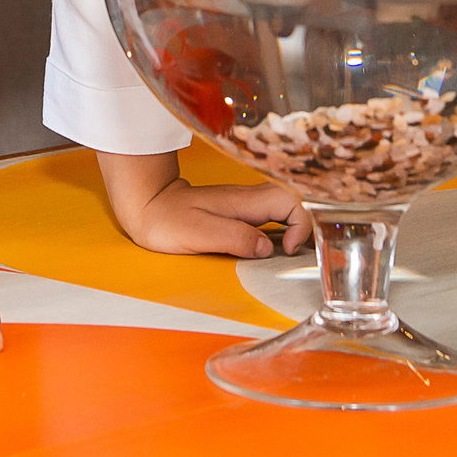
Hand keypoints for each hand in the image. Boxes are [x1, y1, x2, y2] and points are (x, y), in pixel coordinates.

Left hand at [114, 172, 312, 260]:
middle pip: (296, 204)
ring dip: (297, 231)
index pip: (293, 201)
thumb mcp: (199, 232)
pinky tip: (276, 251)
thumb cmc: (167, 218)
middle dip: (308, 227)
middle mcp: (250, 200)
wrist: (147, 206)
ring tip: (293, 256)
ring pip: (286, 212)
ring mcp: (246, 206)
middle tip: (301, 254)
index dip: (302, 224)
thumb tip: (267, 248)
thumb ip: (235, 237)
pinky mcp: (240, 216)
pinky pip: (272, 220)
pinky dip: (282, 234)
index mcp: (245, 200)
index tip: (289, 250)